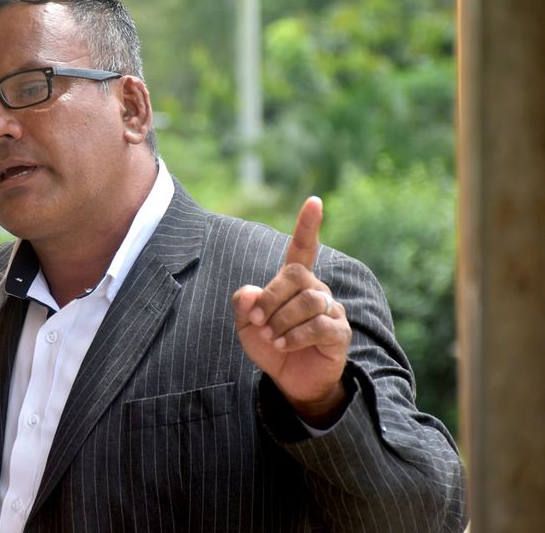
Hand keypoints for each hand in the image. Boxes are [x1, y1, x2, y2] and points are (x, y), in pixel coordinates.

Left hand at [232, 197, 351, 427]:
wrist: (289, 381)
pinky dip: (296, 335)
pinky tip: (283, 345)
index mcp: (294, 282)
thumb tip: (250, 292)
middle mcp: (317, 290)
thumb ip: (243, 304)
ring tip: (271, 337)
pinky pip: (320, 325)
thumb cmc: (270, 345)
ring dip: (282, 319)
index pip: (304, 248)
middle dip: (272, 297)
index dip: (308, 226)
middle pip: (297, 275)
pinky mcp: (340, 334)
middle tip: (256, 321)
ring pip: (310, 300)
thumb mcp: (246, 325)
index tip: (314, 201)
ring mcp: (332, 311)